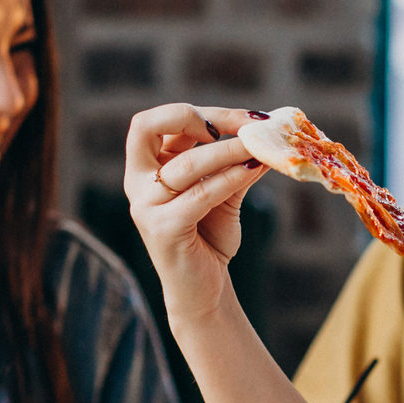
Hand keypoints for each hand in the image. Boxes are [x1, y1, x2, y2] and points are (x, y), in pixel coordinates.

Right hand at [123, 103, 268, 322]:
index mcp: (145, 167)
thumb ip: (235, 162)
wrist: (205, 289)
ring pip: (187, 162)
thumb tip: (266, 133)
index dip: (192, 112)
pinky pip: (201, 193)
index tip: (237, 120)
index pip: (155, 121)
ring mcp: (145, 206)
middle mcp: (137, 183)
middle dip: (200, 118)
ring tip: (263, 147)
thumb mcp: (223, 191)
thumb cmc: (210, 238)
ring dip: (231, 149)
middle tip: (246, 125)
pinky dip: (231, 177)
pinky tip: (255, 169)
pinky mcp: (163, 229)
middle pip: (149, 126)